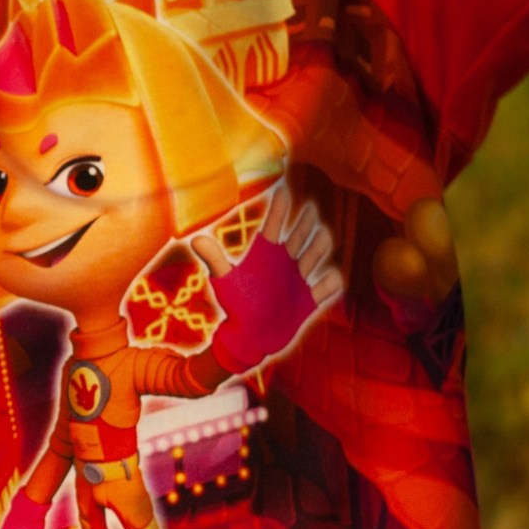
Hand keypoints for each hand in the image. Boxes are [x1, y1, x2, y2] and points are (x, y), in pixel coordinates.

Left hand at [190, 180, 341, 375]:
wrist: (249, 338)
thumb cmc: (236, 307)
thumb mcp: (225, 280)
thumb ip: (215, 259)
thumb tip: (195, 240)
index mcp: (265, 255)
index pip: (274, 226)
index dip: (280, 209)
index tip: (284, 190)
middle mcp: (284, 263)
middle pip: (299, 236)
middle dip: (305, 223)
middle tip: (311, 208)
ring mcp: (297, 280)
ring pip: (314, 257)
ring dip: (319, 247)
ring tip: (322, 236)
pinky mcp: (307, 300)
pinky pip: (324, 289)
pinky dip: (329, 285)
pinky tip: (333, 279)